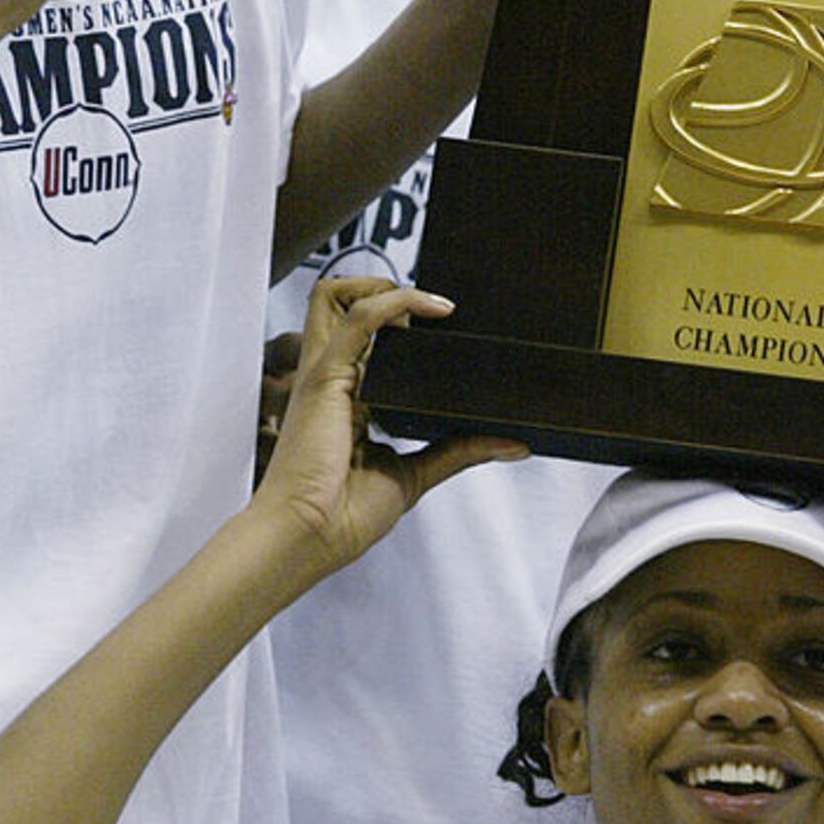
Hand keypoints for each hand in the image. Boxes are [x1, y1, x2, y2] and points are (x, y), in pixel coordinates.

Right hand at [254, 278, 527, 581]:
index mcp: (345, 397)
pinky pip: (360, 316)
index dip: (396, 320)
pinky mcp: (327, 376)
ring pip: (335, 294)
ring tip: (431, 307)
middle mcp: (331, 377)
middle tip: (432, 315)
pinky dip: (398, 301)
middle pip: (337, 303)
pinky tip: (435, 309)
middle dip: (381, 289)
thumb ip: (458, 450)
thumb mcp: (415, 474)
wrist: (310, 538)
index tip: (445, 327)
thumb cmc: (344, 514)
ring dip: (384, 285)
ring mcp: (325, 373)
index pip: (361, 334)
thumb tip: (513, 444)